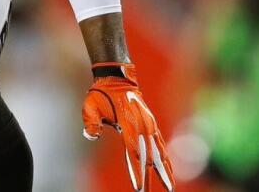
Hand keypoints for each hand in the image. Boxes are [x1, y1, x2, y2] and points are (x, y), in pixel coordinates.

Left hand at [82, 62, 173, 190]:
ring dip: (163, 170)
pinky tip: (168, 169)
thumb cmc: (101, 93)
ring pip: (159, 151)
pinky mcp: (151, 124)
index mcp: (128, 122)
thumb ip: (91, 122)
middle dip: (150, 176)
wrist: (117, 77)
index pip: (133, 152)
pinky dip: (165, 157)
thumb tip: (91, 135)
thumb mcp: (90, 105)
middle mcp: (142, 125)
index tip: (137, 187)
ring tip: (169, 187)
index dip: (135, 171)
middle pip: (148, 156)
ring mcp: (149, 124)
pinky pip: (160, 144)